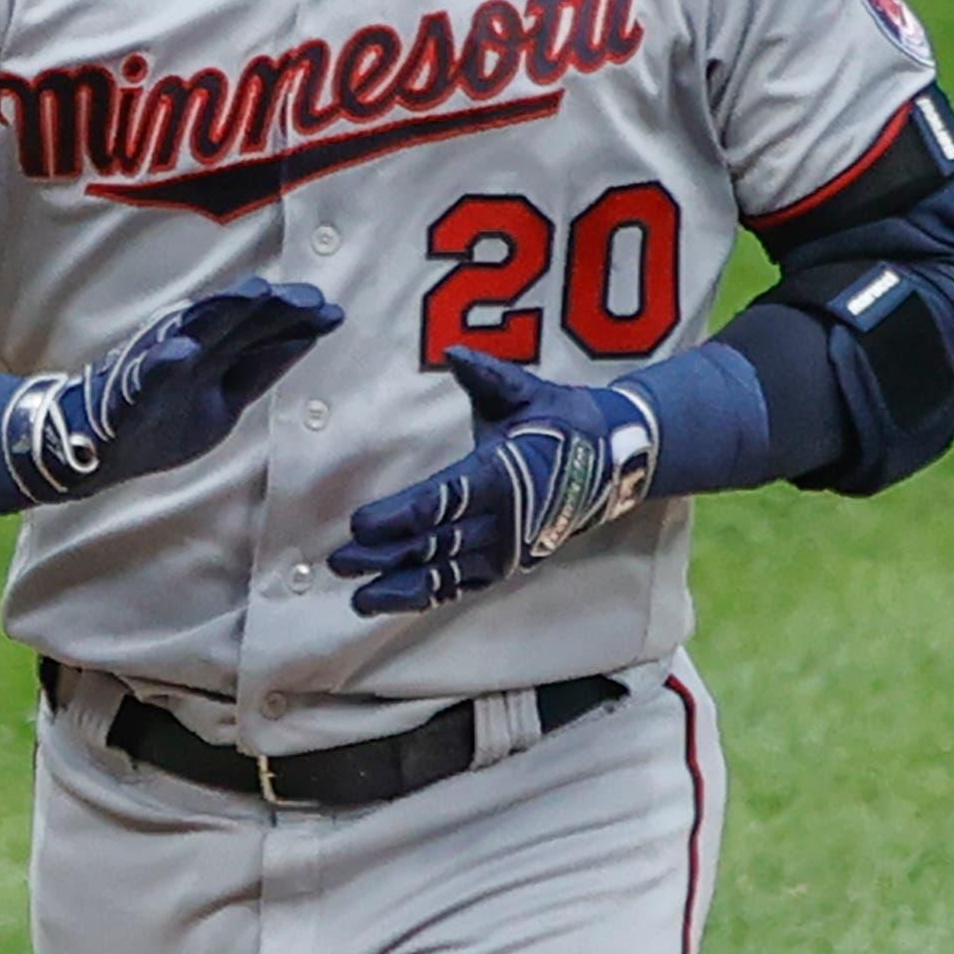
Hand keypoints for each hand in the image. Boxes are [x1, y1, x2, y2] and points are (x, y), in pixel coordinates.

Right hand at [3, 277, 342, 503]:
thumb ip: (258, 370)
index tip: (336, 314)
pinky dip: (164, 361)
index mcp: (214, 351)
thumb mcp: (225, 400)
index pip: (261, 330)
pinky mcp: (128, 390)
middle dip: (274, 309)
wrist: (95, 447)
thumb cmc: (163, 416)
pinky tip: (183, 352)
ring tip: (258, 294)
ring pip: (195, 331)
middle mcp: (189, 347)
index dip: (297, 320)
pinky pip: (146, 375)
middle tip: (314, 300)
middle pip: (236, 320)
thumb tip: (305, 339)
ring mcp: (158, 364)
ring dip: (225, 311)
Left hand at [328, 347, 658, 614]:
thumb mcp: (526, 392)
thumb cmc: (560, 421)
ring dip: (401, 588)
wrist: (613, 461)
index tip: (359, 523)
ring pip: (447, 576)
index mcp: (502, 475)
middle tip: (340, 561)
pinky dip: (429, 598)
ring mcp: (509, 550)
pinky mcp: (511, 565)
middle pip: (435, 545)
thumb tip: (452, 350)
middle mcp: (505, 522)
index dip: (398, 517)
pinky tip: (395, 602)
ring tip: (358, 598)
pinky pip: (464, 587)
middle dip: (385, 556)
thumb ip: (486, 376)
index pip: (441, 503)